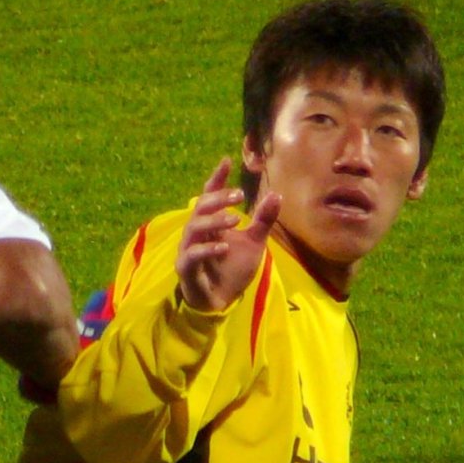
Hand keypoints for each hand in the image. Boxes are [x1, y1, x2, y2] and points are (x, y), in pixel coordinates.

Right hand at [175, 158, 280, 312]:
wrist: (220, 300)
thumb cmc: (232, 270)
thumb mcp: (254, 243)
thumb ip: (262, 221)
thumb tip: (276, 194)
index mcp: (210, 224)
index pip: (209, 196)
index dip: (217, 179)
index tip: (226, 161)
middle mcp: (196, 233)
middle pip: (200, 207)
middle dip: (218, 198)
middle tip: (240, 195)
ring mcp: (189, 250)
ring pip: (194, 228)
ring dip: (214, 221)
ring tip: (235, 219)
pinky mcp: (186, 269)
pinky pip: (192, 255)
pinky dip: (207, 249)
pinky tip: (224, 247)